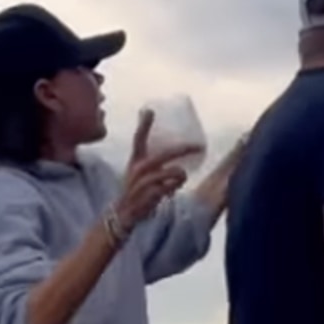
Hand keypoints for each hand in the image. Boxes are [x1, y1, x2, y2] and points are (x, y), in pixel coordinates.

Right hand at [115, 109, 197, 228]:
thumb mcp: (138, 172)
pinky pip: (172, 187)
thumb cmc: (135, 190)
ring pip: (174, 172)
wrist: (124, 213)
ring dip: (181, 175)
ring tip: (180, 179)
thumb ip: (153, 162)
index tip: (150, 111)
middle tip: (199, 147)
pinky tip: (171, 191)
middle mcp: (139, 169)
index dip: (144, 124)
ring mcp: (145, 182)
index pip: (138, 139)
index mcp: (135, 160)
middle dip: (184, 149)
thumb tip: (170, 156)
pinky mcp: (151, 194)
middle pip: (165, 154)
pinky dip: (175, 188)